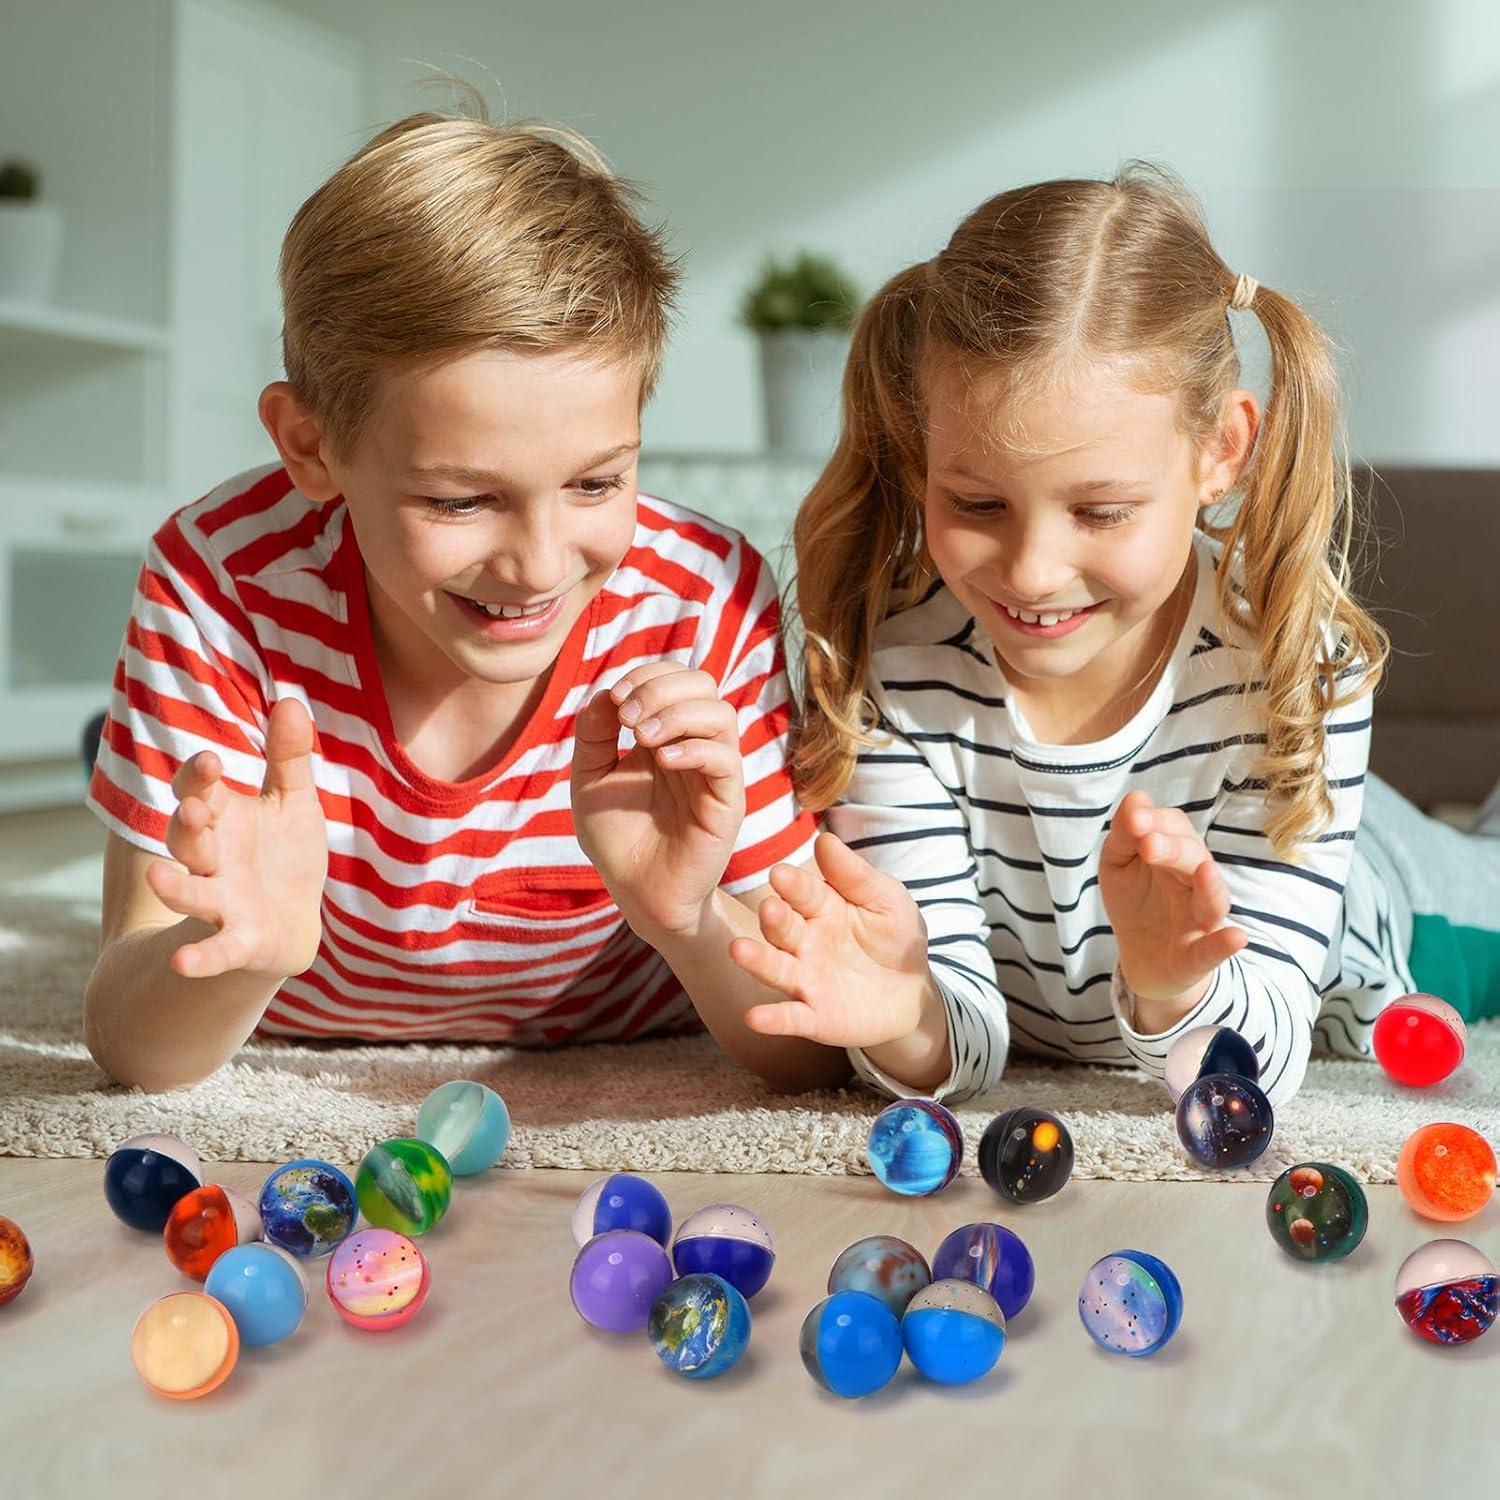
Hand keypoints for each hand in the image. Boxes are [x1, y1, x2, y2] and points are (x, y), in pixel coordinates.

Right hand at [144, 698, 327, 979]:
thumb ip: (288, 757)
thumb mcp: (293, 803)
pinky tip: (183, 963)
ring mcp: (222, 902)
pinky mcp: (238, 941)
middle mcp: (213, 859)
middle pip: (189, 838)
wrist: (291, 926)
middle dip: (189, 824)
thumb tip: (291, 699)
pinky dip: (201, 957)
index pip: (199, 791)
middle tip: (196, 810)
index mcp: (222, 819)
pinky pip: (216, 949)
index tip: (213, 761)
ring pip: (192, 891)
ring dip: (176, 886)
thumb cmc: (285, 856)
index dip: (200, 778)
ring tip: (160, 877)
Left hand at [571, 661, 745, 936]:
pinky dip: (693, 749)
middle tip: (627, 718)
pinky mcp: (726, 803)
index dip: (647, 676)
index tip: (615, 701)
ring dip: (677, 714)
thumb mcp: (590, 779)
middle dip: (661, 688)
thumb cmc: (616, 838)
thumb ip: (594, 733)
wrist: (635, 893)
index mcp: (666, 733)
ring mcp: (714, 772)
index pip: (675, 678)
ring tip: (642, 738)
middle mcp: (695, 745)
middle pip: (703, 684)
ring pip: (720, 714)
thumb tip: (607, 691)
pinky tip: (661, 763)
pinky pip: (724, 760)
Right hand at [727, 832, 932, 1048]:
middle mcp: (804, 942)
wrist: (913, 992)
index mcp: (820, 907)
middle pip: (782, 928)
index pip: (803, 892)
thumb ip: (855, 875)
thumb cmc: (895, 937)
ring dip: (757, 961)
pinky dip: (773, 1019)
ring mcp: (806, 979)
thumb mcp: (886, 900)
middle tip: (769, 908)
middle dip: (774, 918)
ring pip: (776, 968)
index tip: (781, 873)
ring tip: (739, 951)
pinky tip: (755, 1018)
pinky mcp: (814, 1017)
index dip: (793, 884)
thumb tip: (826, 839)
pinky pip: (791, 1018)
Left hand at [1099, 790, 1246, 1002]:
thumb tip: (1137, 797)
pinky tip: (1236, 937)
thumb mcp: (1118, 864)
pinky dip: (1224, 945)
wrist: (1141, 958)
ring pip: (1211, 900)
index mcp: (1176, 855)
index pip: (1175, 828)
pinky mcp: (1198, 957)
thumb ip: (1124, 834)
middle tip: (1148, 844)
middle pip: (1194, 859)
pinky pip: (1214, 950)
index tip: (1134, 818)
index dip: (1155, 821)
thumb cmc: (1135, 902)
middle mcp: (1195, 883)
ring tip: (1204, 871)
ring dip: (1208, 885)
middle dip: (1173, 848)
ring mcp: (1201, 920)